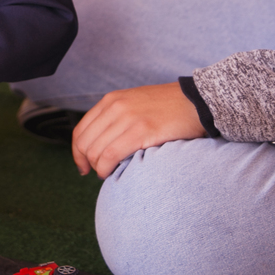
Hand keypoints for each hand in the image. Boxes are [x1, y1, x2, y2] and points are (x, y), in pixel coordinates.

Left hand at [72, 82, 206, 177]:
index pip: (80, 131)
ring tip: (109, 173)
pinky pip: (111, 155)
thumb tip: (101, 142)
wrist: (198, 101)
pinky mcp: (141, 131)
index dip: (77, 153)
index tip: (83, 166)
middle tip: (97, 173)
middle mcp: (115, 107)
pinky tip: (113, 173)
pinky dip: (107, 169)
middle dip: (87, 163)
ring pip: (96, 152)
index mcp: (111, 100)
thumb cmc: (169, 108)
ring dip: (99, 168)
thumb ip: (116, 118)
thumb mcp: (135, 104)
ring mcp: (127, 118)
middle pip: (85, 144)